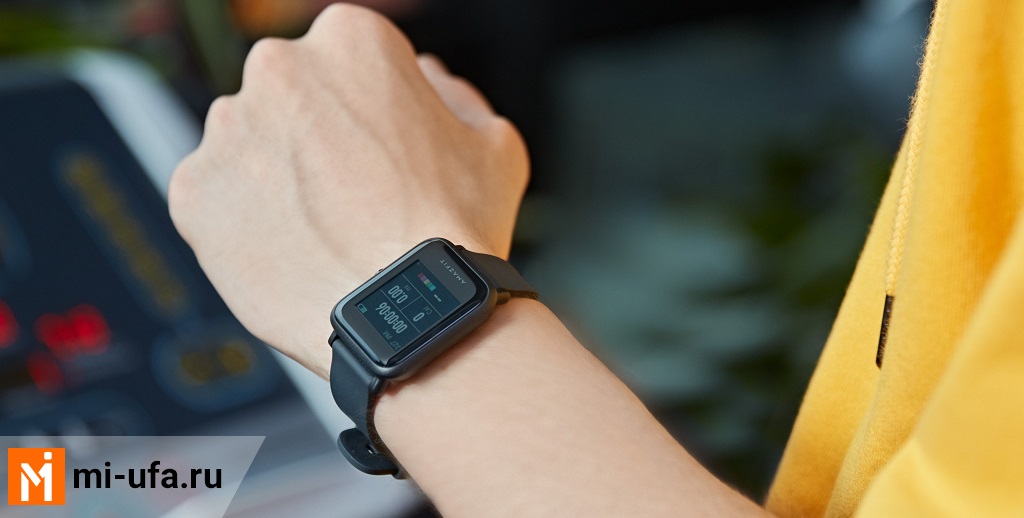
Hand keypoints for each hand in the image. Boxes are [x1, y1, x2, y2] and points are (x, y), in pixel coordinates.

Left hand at [168, 4, 528, 377]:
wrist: (407, 317)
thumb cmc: (452, 234)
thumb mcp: (493, 143)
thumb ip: (453, 94)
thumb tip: (427, 80)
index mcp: (351, 39)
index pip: (348, 60)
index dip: (371, 111)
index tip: (380, 147)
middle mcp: (278, 68)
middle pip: (292, 95)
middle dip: (317, 135)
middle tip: (354, 194)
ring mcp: (228, 129)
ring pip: (249, 144)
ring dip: (278, 175)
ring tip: (325, 230)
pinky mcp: (193, 190)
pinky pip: (216, 197)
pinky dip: (245, 220)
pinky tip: (294, 248)